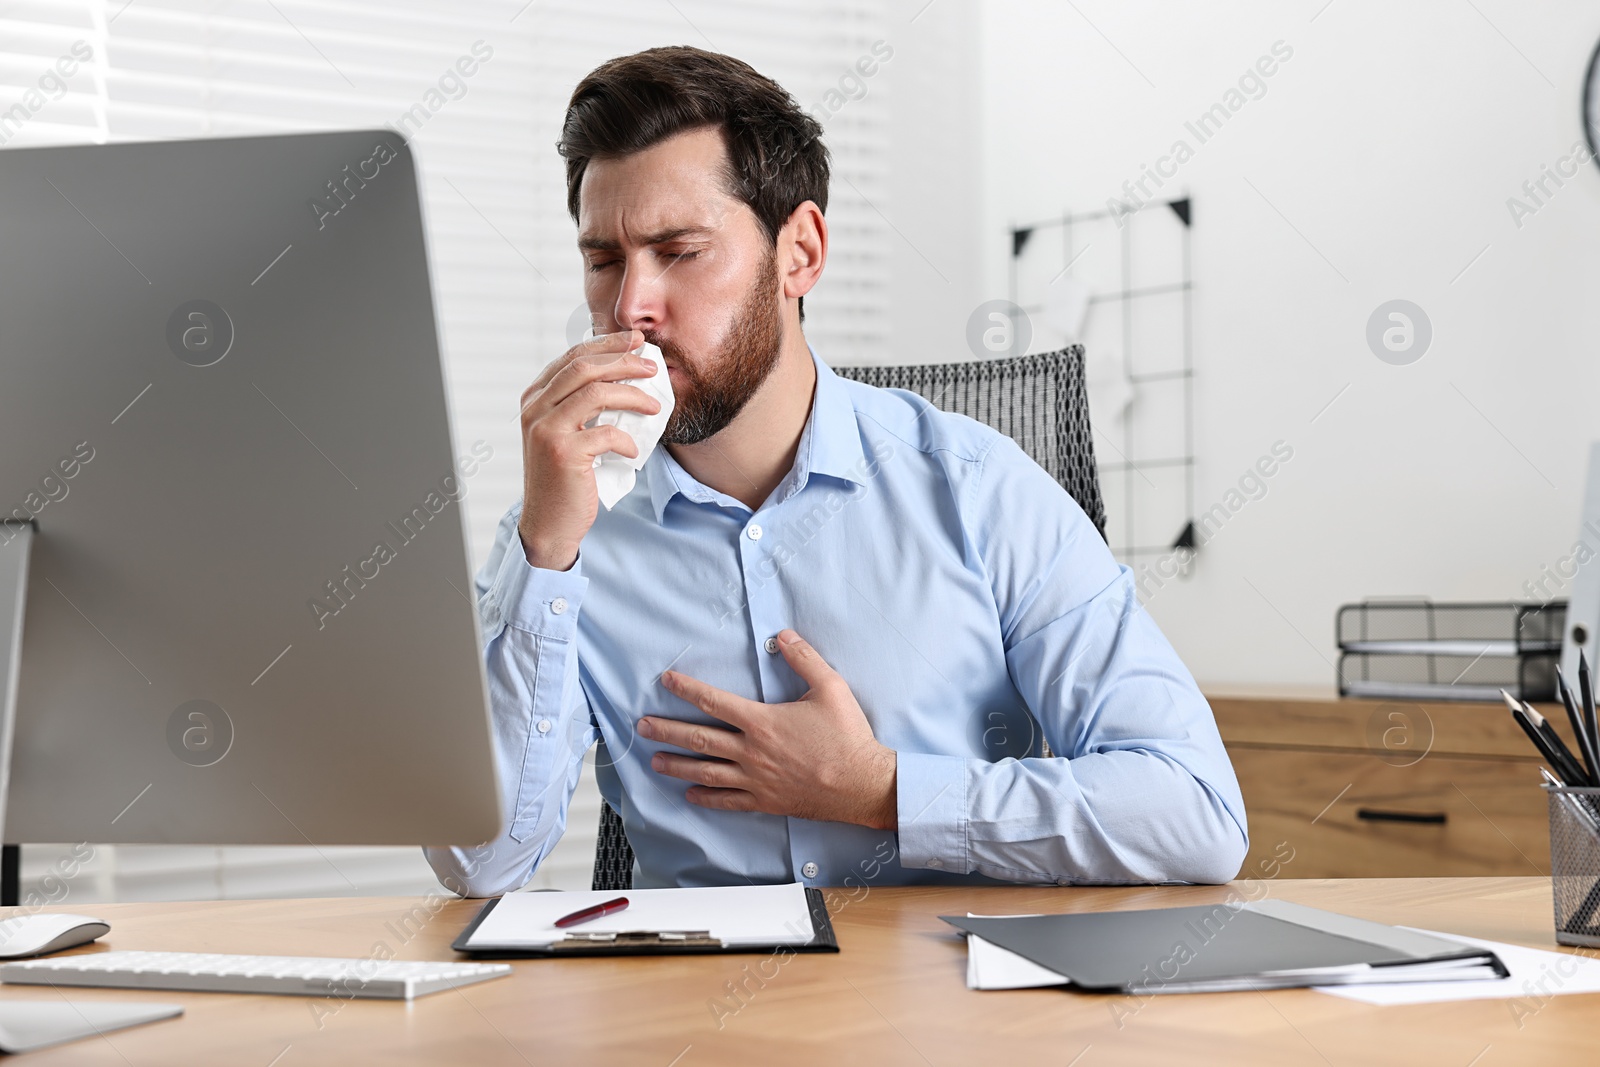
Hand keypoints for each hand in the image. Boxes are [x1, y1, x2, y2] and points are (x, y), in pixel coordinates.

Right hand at [516, 331, 659, 569]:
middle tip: (653, 367)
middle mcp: (534, 409)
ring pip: (595, 393)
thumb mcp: (567, 433)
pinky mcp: (563, 454)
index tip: (637, 341)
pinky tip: (634, 450)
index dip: (607, 345)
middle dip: (624, 361)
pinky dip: (626, 440)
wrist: (549, 523)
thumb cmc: (565, 477)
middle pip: (584, 367)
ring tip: (655, 406)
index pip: (573, 357)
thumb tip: (626, 375)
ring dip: (632, 396)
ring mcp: (546, 430)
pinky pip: (605, 434)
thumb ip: (581, 405)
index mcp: (534, 398)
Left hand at [638, 630, 897, 829]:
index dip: (686, 689)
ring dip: (677, 766)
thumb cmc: (847, 736)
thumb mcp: (830, 687)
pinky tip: (690, 795)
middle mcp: (752, 751)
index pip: (714, 702)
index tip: (665, 680)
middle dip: (667, 731)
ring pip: (706, 772)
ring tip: (655, 761)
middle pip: (699, 739)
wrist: (862, 784)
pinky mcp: (765, 801)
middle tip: (642, 727)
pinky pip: (727, 801)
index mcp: (762, 721)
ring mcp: (755, 779)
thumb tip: (784, 634)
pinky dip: (706, 798)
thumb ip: (805, 658)